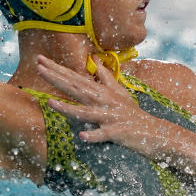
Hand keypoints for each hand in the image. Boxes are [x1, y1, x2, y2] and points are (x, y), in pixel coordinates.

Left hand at [36, 54, 175, 155]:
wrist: (157, 132)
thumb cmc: (133, 114)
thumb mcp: (119, 93)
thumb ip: (105, 77)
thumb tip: (95, 60)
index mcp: (101, 92)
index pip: (74, 78)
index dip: (57, 69)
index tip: (40, 60)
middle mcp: (104, 101)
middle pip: (76, 88)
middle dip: (56, 78)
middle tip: (38, 67)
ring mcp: (110, 117)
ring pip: (86, 112)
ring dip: (69, 109)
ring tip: (51, 103)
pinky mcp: (118, 133)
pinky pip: (104, 135)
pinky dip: (94, 135)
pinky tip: (82, 136)